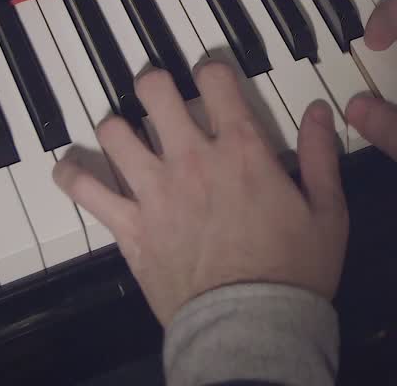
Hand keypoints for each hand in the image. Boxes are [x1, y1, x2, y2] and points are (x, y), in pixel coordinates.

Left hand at [53, 63, 348, 326]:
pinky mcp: (130, 227)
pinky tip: (69, 168)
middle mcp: (192, 159)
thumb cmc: (293, 271)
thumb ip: (321, 155)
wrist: (252, 327)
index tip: (212, 76)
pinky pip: (86, 190)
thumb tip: (321, 113)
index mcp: (242, 150)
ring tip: (124, 131)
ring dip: (117, 125)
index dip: (212, 70)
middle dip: (154, 83)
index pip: (216, 80)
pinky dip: (72, 174)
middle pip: (155, 92)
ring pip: (115, 132)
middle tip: (158, 91)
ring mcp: (155, 191)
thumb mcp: (328, 210)